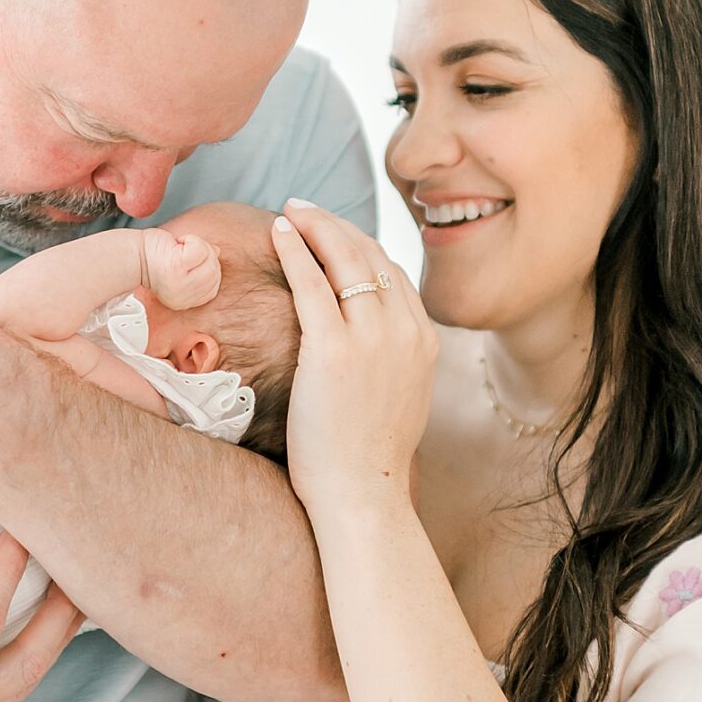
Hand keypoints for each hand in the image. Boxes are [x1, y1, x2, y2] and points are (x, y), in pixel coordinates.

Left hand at [142, 229, 221, 310]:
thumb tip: (216, 253)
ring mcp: (181, 285)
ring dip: (198, 246)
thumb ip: (200, 264)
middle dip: (205, 254)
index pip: (214, 286)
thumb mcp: (180, 267)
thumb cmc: (153, 258)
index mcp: (186, 301)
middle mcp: (184, 298)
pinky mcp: (176, 269)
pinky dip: (191, 239)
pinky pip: (199, 250)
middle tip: (186, 249)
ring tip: (181, 247)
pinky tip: (177, 243)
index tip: (191, 259)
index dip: (208, 266)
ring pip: (210, 261)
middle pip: (215, 272)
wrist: (132, 255)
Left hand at [268, 202, 437, 518]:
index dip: (360, 244)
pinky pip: (312, 283)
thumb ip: (391, 360)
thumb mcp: (399, 397)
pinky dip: (295, 249)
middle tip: (304, 207)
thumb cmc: (367, 456)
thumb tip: (369, 344)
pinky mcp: (334, 349)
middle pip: (370, 255)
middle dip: (335, 225)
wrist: (363, 494)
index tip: (332, 232)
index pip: (393, 272)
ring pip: (344, 259)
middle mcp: (404, 331)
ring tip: (290, 211)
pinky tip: (278, 232)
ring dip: (314, 226)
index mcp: (423, 340)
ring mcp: (372, 338)